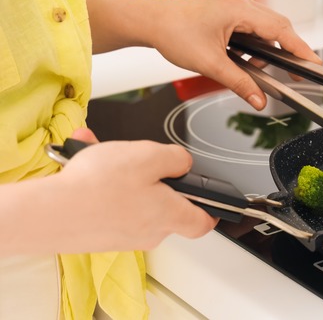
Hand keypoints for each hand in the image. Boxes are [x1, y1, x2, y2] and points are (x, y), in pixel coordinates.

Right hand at [46, 128, 216, 252]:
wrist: (46, 213)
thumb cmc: (97, 188)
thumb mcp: (148, 155)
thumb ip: (176, 158)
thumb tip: (183, 163)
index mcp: (170, 216)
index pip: (203, 222)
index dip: (210, 208)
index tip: (211, 198)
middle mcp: (149, 232)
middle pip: (166, 204)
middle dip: (154, 177)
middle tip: (140, 160)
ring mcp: (123, 235)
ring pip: (132, 198)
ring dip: (121, 172)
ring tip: (102, 153)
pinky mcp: (99, 234)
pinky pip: (107, 201)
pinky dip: (99, 180)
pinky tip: (84, 159)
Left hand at [146, 0, 322, 109]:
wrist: (150, 22)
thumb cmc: (173, 33)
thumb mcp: (210, 63)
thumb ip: (239, 82)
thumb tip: (259, 99)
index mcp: (240, 10)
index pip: (281, 30)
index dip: (301, 48)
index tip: (314, 63)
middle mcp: (241, 3)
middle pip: (279, 27)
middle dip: (288, 51)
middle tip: (296, 72)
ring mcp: (235, 5)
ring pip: (266, 27)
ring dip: (266, 49)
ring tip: (254, 69)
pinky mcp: (229, 11)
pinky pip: (253, 26)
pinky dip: (255, 44)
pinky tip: (243, 58)